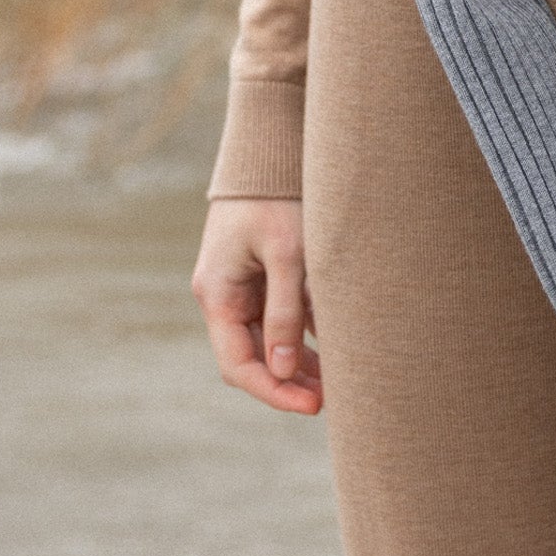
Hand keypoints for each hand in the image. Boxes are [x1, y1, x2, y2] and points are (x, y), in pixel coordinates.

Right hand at [191, 198, 322, 414]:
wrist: (270, 149)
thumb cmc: (277, 197)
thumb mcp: (288, 254)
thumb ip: (285, 312)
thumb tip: (285, 370)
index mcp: (218, 294)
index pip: (238, 365)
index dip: (273, 391)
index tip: (311, 407)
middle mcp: (224, 295)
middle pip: (253, 357)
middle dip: (289, 383)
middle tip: (331, 401)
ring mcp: (241, 286)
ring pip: (268, 340)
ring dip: (299, 364)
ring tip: (338, 384)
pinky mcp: (262, 274)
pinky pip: (280, 316)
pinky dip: (304, 334)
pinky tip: (335, 349)